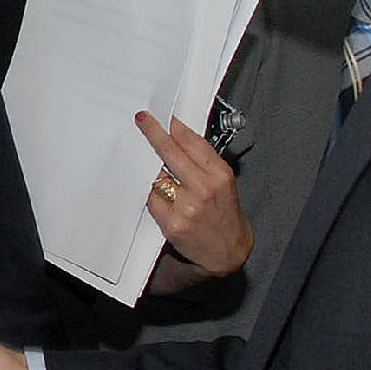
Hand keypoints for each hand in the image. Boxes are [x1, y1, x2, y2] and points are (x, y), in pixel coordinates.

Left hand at [139, 111, 252, 290]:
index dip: (175, 127)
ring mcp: (186, 207)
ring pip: (157, 177)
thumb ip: (204, 161)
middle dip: (154, 133)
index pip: (192, 142)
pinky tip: (162, 198)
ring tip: (164, 178)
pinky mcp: (171, 223)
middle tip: (143, 120)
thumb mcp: (225, 182)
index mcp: (219, 175)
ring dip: (155, 173)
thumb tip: (178, 137)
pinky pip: (152, 199)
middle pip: (170, 152)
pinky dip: (153, 196)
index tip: (165, 117)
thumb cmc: (225, 215)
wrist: (228, 252)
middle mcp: (203, 189)